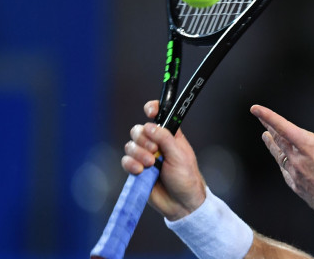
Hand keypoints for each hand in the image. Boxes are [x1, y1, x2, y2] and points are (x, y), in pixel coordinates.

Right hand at [122, 100, 206, 220]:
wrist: (181, 204)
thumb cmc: (186, 178)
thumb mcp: (179, 155)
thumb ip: (165, 138)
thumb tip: (150, 125)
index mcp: (171, 135)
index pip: (160, 116)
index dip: (152, 110)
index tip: (149, 111)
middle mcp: (157, 144)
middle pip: (140, 130)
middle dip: (144, 139)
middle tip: (154, 150)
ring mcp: (146, 156)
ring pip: (131, 145)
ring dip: (138, 153)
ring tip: (150, 164)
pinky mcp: (137, 170)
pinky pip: (126, 161)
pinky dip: (130, 164)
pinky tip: (140, 171)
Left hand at [251, 104, 313, 228]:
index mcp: (310, 147)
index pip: (284, 127)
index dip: (268, 116)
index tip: (256, 109)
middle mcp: (299, 160)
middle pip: (278, 139)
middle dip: (269, 126)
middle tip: (260, 117)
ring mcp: (295, 174)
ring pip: (279, 155)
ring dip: (272, 144)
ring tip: (265, 136)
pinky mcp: (296, 185)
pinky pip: (284, 170)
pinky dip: (281, 161)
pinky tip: (281, 159)